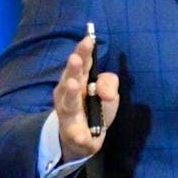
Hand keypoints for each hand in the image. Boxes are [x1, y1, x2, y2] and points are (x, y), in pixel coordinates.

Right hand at [53, 36, 118, 161]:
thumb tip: (106, 93)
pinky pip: (75, 134)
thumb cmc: (94, 107)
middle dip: (73, 69)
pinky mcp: (72, 133)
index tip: (89, 39)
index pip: (82, 63)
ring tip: (74, 85)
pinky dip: (79, 135)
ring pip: (68, 103)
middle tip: (76, 59)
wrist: (84, 138)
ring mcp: (68, 114)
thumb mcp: (107, 91)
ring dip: (71, 94)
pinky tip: (83, 135)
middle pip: (70, 79)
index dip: (84, 51)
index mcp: (79, 79)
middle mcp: (68, 94)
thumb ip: (109, 84)